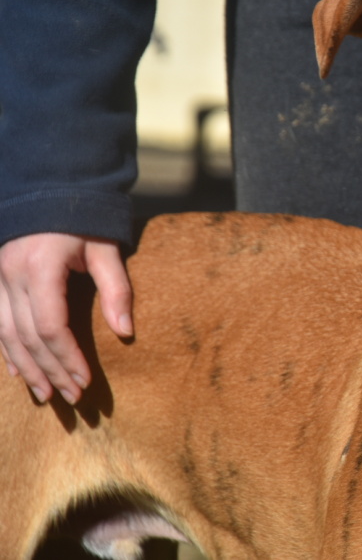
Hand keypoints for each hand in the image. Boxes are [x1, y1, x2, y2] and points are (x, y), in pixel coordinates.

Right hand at [0, 233, 132, 403]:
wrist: (47, 187)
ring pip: (6, 335)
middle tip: (73, 397)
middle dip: (51, 370)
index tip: (86, 380)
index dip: (68, 357)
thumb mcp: (106, 248)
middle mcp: (11, 275)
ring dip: (27, 368)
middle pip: (28, 337)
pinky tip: (19, 373)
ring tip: (47, 394)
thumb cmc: (84, 218)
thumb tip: (126, 332)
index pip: (52, 326)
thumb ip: (116, 288)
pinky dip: (7, 350)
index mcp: (40, 267)